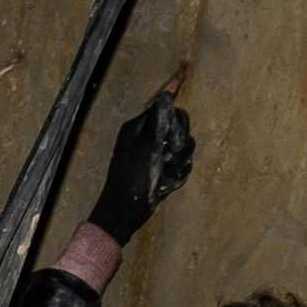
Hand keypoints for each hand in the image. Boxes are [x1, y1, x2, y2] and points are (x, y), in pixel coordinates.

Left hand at [88, 88, 195, 245]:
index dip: (175, 122)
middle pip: (177, 127)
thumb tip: (167, 95)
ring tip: (169, 171)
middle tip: (171, 156)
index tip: (172, 139)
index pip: (167, 110)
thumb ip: (157, 121)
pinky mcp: (162, 170)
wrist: (125, 212)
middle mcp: (147, 137)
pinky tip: (169, 181)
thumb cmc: (132, 178)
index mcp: (137, 127)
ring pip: (181, 147)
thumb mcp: (144, 147)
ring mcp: (155, 154)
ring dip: (180, 159)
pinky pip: (179, 164)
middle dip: (179, 142)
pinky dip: (177, 173)